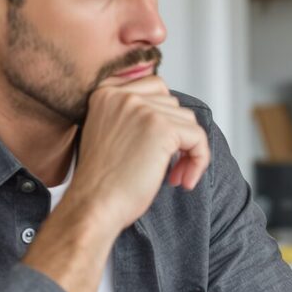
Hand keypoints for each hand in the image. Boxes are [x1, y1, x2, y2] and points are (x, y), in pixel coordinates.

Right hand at [66, 74, 211, 233]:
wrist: (93, 206)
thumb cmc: (101, 182)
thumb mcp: (109, 134)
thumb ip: (132, 117)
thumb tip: (174, 115)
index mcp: (106, 94)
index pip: (154, 86)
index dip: (165, 116)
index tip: (162, 145)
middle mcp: (122, 96)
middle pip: (173, 105)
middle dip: (177, 137)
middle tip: (170, 168)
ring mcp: (142, 109)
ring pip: (188, 122)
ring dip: (188, 151)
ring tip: (175, 176)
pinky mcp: (161, 128)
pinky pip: (198, 138)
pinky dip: (199, 160)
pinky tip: (183, 181)